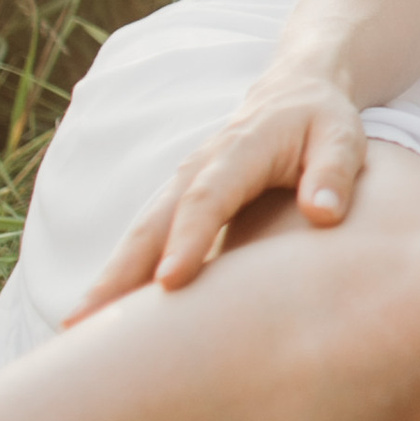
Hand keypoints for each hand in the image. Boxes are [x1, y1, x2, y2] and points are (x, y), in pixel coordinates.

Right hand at [68, 77, 368, 317]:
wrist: (295, 90)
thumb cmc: (322, 121)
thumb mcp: (342, 136)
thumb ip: (333, 172)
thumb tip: (323, 213)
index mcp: (239, 150)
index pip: (207, 197)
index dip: (187, 238)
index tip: (170, 281)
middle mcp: (197, 167)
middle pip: (153, 221)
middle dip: (120, 271)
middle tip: (87, 322)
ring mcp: (182, 185)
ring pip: (140, 234)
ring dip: (109, 279)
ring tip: (77, 330)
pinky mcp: (179, 203)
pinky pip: (147, 241)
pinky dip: (124, 275)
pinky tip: (107, 318)